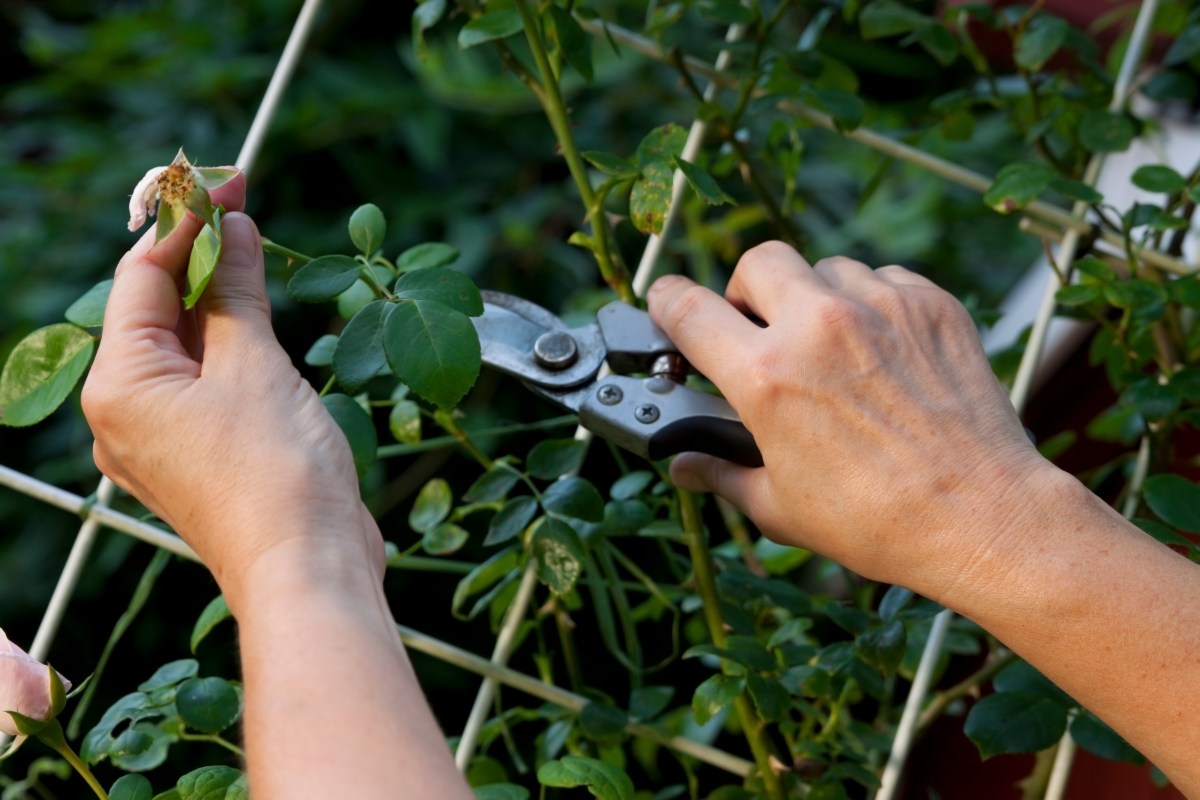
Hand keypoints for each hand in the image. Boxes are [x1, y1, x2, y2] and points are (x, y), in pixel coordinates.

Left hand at [83, 174, 382, 610]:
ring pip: (184, 345)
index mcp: (121, 386)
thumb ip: (236, 290)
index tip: (224, 178)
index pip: (141, 277)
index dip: (183, 221)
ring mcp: (161, 438)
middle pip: (156, 309)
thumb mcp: (256, 365)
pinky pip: (205, 381)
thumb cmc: (276, 473)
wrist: (308, 568)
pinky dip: (231, 345)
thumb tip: (233, 228)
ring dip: (220, 299)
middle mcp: (125, 413)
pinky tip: (262, 318)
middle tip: (242, 202)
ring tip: (256, 251)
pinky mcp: (200, 455)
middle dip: (200, 256)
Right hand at [647, 242, 1052, 593]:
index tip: (668, 307)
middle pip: (758, 261)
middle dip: (747, 291)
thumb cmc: (876, 522)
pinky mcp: (931, 305)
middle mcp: (819, 328)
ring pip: (825, 268)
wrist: (982, 518)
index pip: (689, 309)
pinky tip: (879, 351)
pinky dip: (871, 304)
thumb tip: (685, 464)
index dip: (667, 304)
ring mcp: (880, 308)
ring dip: (815, 298)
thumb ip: (721, 473)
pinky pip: (883, 278)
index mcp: (767, 376)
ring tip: (830, 348)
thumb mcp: (779, 507)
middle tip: (759, 330)